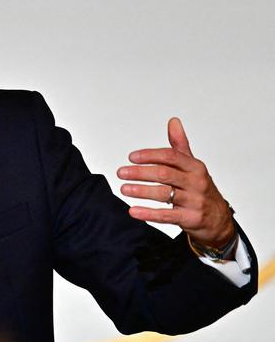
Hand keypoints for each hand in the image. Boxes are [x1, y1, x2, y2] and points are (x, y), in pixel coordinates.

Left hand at [117, 117, 234, 248]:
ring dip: (141, 191)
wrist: (219, 219)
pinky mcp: (190, 218)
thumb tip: (173, 122)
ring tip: (124, 189)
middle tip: (121, 172)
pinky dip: (148, 213)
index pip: (170, 156)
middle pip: (164, 174)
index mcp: (195, 167)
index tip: (132, 157)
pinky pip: (166, 215)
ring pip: (164, 194)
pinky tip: (133, 211)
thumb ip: (180, 145)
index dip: (150, 155)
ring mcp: (194, 201)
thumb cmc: (201, 189)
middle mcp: (196, 183)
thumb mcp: (192, 166)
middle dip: (140, 173)